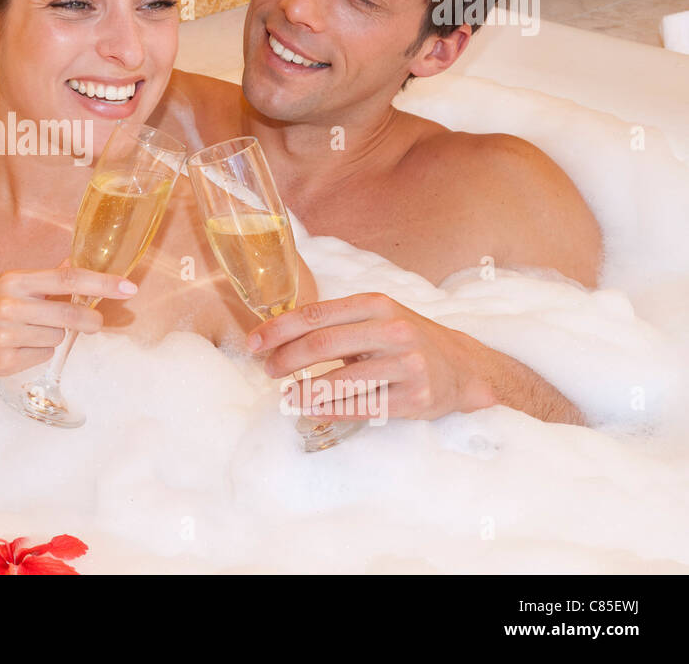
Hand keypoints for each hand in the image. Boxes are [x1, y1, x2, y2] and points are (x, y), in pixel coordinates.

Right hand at [0, 265, 137, 387]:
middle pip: (70, 315)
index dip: (101, 283)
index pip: (66, 279)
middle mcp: (9, 306)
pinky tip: (14, 350)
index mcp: (11, 281)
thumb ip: (40, 280)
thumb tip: (73, 264)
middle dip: (89, 320)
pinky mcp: (6, 362)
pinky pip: (43, 356)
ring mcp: (7, 336)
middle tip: (95, 323)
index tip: (128, 287)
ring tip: (24, 335)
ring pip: (57, 338)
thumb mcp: (1, 287)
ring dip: (51, 337)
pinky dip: (37, 353)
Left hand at [250, 292, 494, 420]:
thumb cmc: (405, 340)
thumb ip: (335, 322)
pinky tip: (311, 410)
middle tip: (267, 371)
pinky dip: (329, 410)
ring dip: (304, 391)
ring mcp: (407, 364)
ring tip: (286, 395)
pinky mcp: (415, 398)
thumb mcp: (376, 318)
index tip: (253, 343)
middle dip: (285, 359)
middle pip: (323, 345)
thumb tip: (278, 335)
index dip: (279, 329)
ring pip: (340, 382)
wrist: (462, 368)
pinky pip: (361, 407)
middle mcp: (393, 330)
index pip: (315, 314)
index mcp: (376, 304)